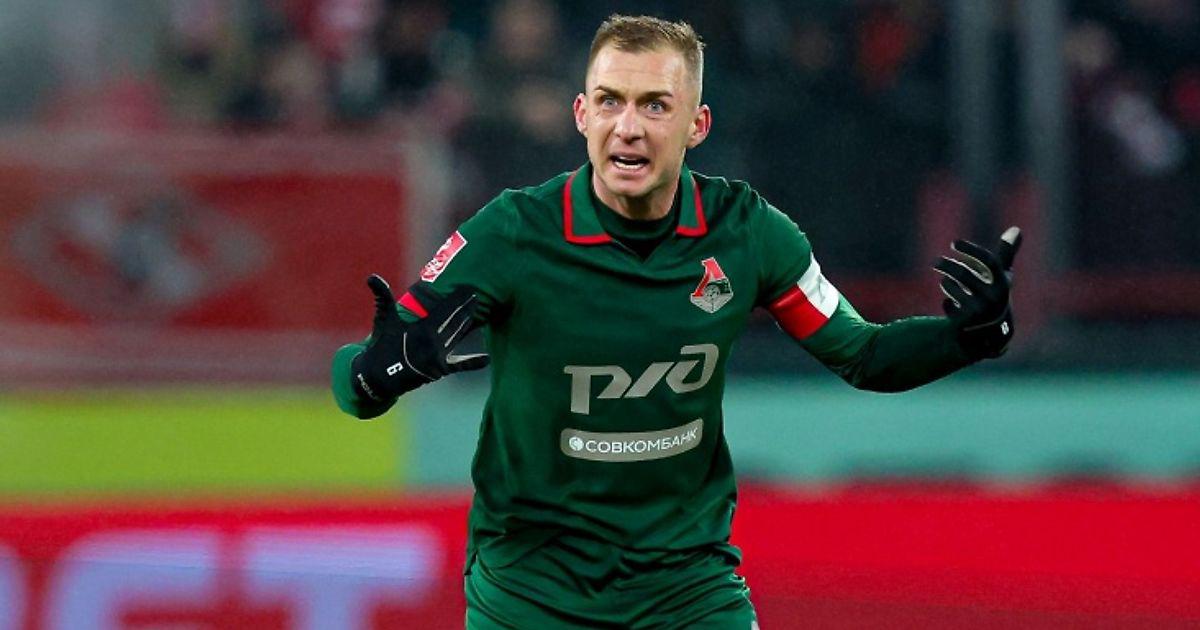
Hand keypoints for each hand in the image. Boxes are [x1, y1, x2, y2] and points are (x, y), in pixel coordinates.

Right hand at [351, 274, 488, 400]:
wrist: (378, 377)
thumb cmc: (382, 345)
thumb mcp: (383, 321)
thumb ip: (382, 297)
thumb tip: (372, 276)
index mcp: (421, 330)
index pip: (445, 311)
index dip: (458, 300)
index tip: (469, 289)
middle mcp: (433, 343)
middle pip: (455, 322)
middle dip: (467, 309)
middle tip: (478, 295)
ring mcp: (438, 357)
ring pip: (457, 337)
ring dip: (468, 324)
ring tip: (480, 310)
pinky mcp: (440, 370)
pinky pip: (460, 365)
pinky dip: (474, 362)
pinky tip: (487, 359)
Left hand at [933, 227, 1022, 358]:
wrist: (993, 336)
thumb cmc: (996, 299)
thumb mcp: (1002, 278)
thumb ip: (1006, 255)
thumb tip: (1015, 229)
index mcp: (1004, 285)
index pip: (989, 262)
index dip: (971, 250)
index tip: (954, 243)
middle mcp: (994, 299)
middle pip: (964, 275)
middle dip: (947, 265)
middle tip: (936, 262)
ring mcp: (979, 313)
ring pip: (952, 289)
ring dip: (947, 284)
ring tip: (947, 282)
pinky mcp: (965, 324)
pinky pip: (948, 305)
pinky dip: (948, 302)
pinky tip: (952, 304)